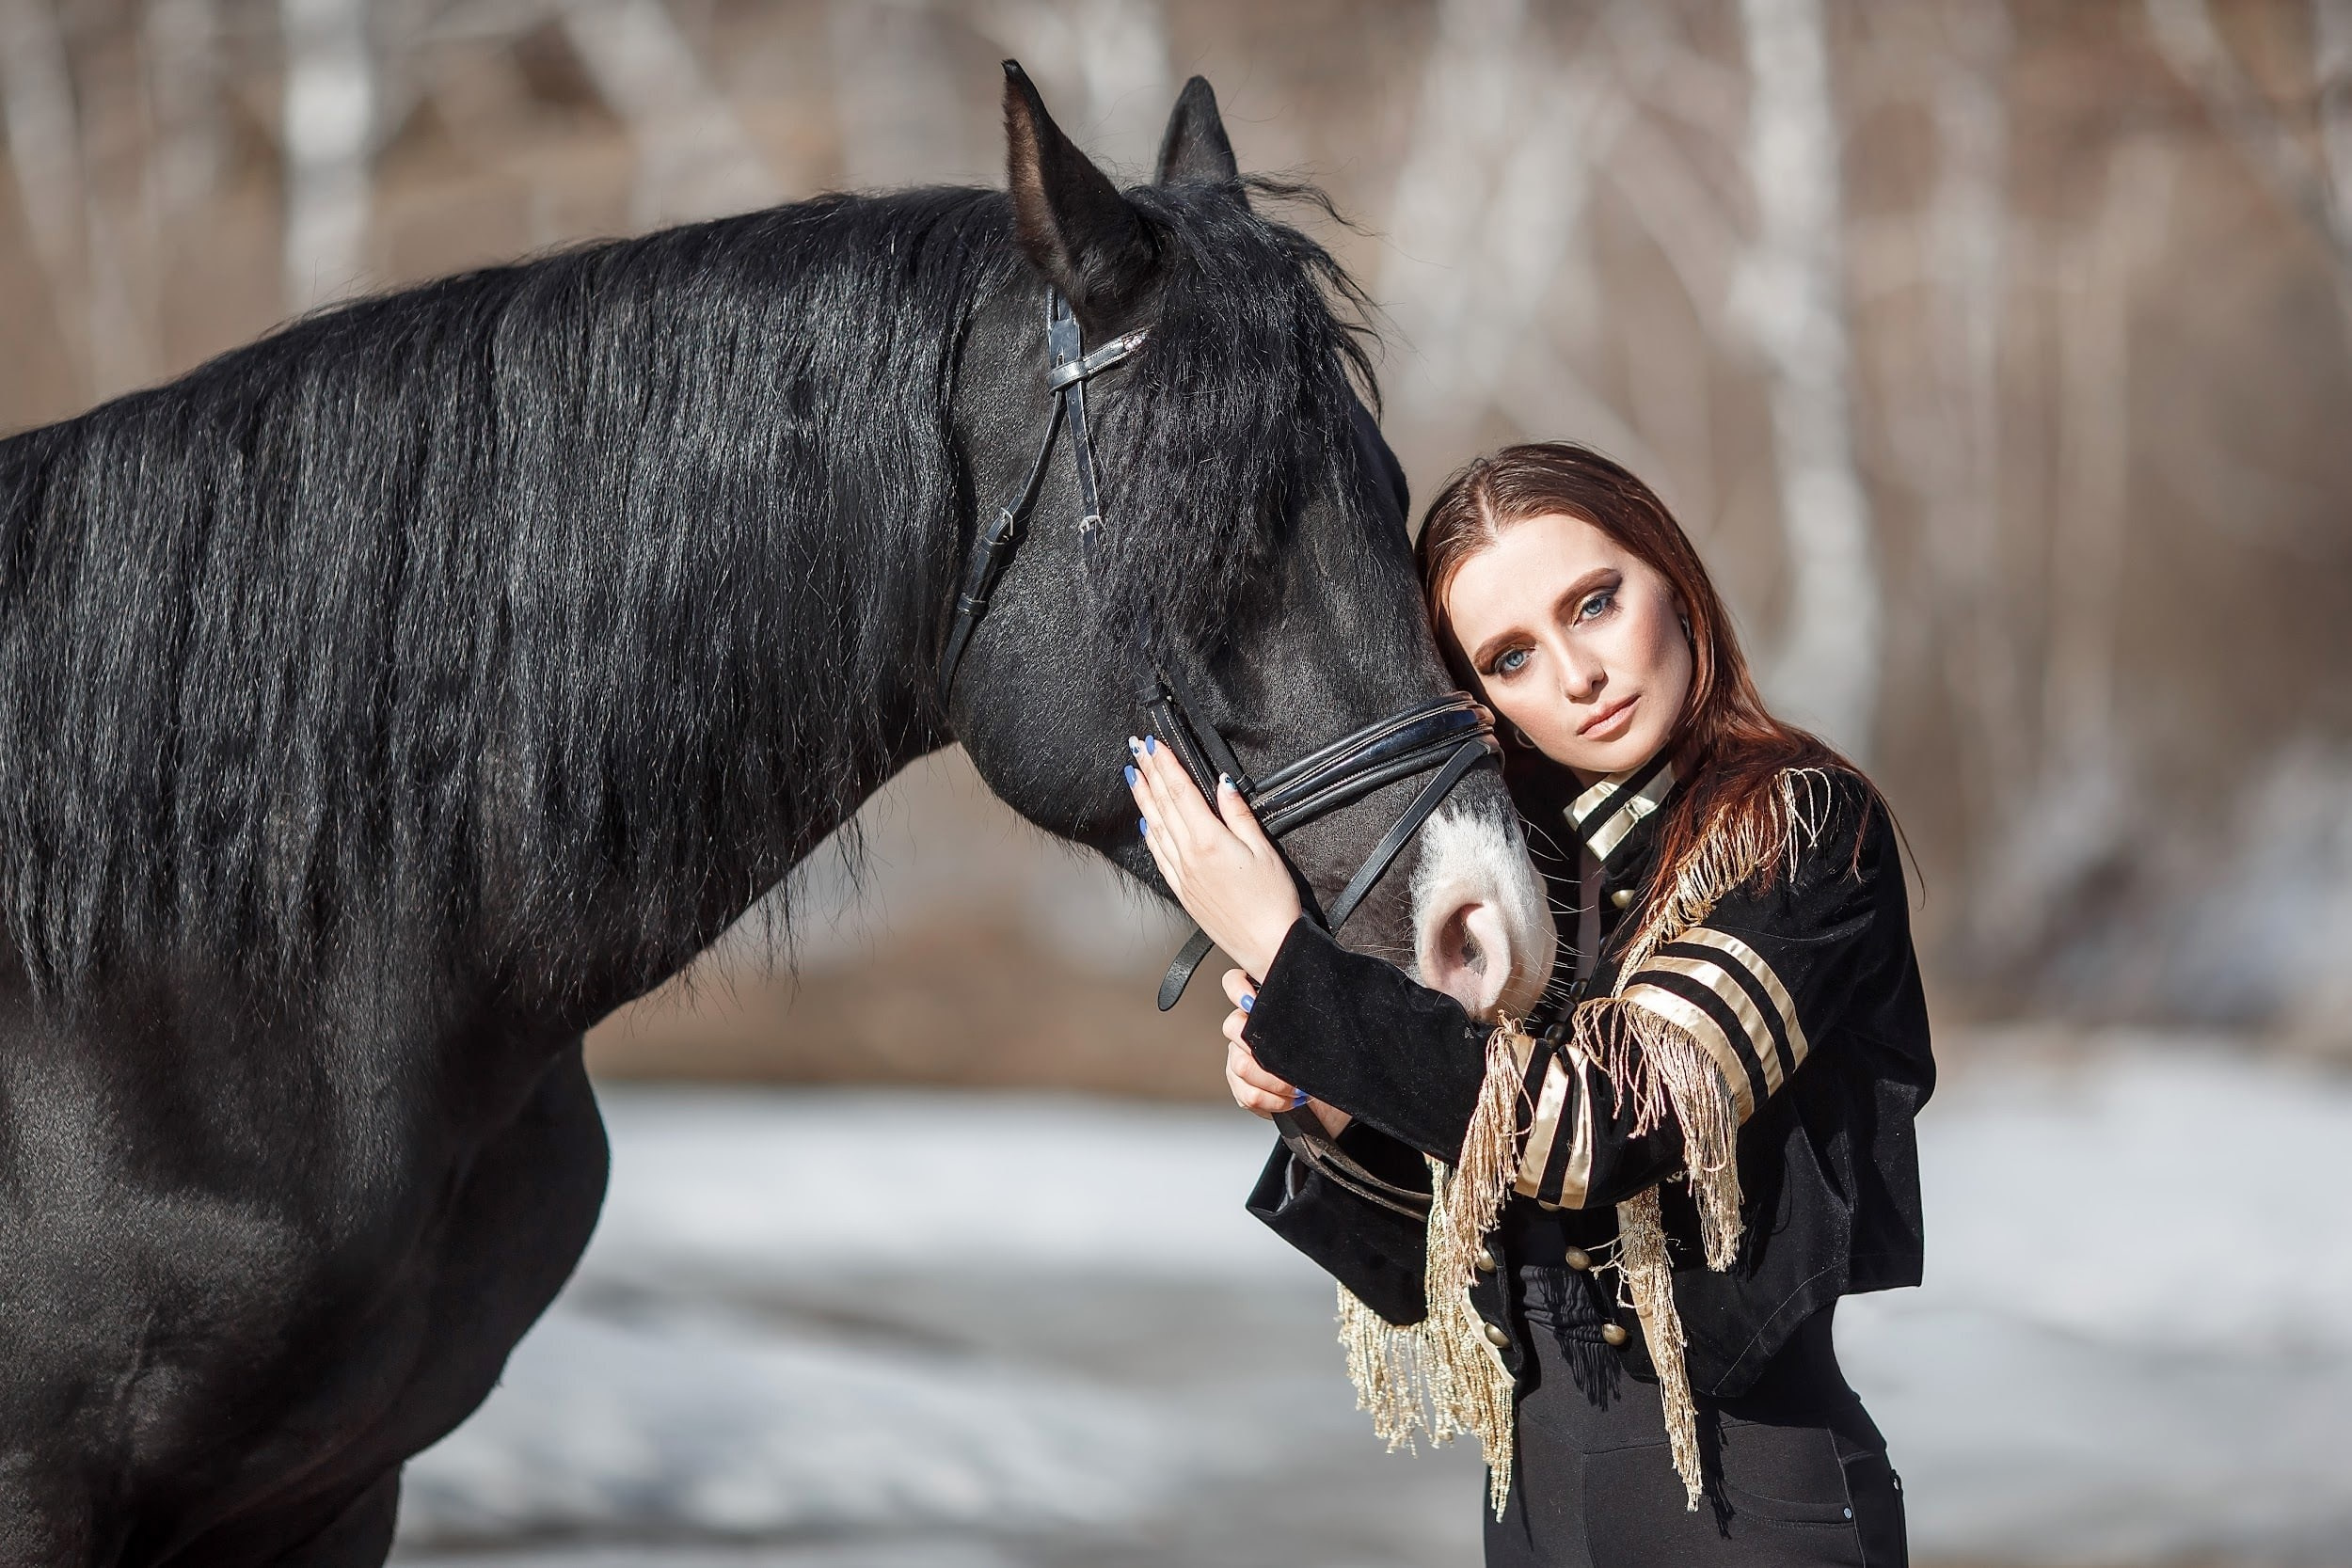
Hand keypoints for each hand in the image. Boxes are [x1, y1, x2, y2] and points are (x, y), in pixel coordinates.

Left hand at [1124, 734, 1302, 979]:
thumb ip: (1239, 815)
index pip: (1181, 793)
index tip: (1155, 745)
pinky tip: (1145, 822)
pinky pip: (1159, 855)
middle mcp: (1188, 857)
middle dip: (1149, 774)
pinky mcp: (1182, 891)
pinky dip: (1149, 834)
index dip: (1166, 766)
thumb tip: (1223, 785)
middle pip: (1163, 806)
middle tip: (1136, 750)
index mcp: (1209, 841)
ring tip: (1134, 776)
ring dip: (1143, 800)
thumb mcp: (1263, 850)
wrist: (1267, 944)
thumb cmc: (1272, 900)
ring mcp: (1182, 875)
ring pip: (1155, 828)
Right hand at [1219, 967, 1348, 1136]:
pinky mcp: (1241, 1087)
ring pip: (1240, 1066)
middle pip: (1233, 1028)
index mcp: (1263, 1009)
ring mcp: (1239, 1059)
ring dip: (1273, 1082)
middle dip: (1265, 1051)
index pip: (1234, 983)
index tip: (1252, 1001)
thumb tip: (1319, 1003)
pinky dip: (1271, 1101)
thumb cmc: (1328, 1062)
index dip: (1237, 988)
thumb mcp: (1325, 1031)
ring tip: (1296, 1088)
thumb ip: (1314, 1012)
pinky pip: (1246, 1094)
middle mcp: (1246, 1031)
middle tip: (1289, 1064)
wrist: (1329, 1099)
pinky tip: (1289, 1100)